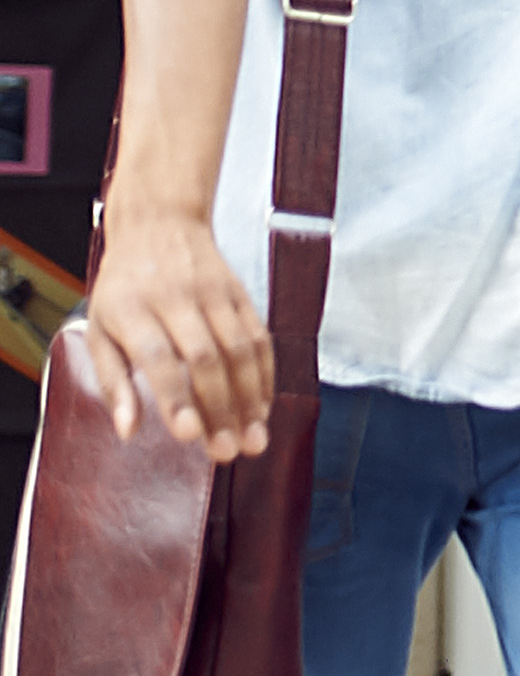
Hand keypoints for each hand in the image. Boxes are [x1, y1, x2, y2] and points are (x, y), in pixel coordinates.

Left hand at [76, 206, 274, 457]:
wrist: (160, 224)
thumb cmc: (124, 287)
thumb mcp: (100, 328)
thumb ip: (113, 381)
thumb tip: (126, 431)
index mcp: (133, 310)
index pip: (159, 359)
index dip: (176, 398)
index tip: (188, 436)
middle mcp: (177, 300)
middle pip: (206, 359)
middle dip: (221, 409)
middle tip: (227, 452)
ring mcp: (214, 294)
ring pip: (240, 350)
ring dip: (250, 398)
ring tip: (253, 438)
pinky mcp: (241, 293)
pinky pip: (259, 337)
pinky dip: (265, 375)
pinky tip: (264, 406)